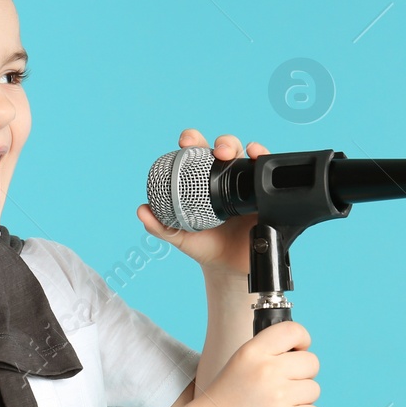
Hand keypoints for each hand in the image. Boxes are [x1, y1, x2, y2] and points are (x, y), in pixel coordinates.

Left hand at [137, 129, 270, 280]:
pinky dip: (262, 157)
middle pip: (225, 148)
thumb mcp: (179, 236)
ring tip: (232, 155)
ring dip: (242, 147)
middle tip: (218, 152)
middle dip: (222, 142)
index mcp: (202, 179)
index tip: (185, 143)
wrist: (228, 266)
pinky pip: (263, 173)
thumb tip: (142, 211)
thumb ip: (160, 225)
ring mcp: (245, 183)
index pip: (198, 151)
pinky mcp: (263, 193)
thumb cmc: (203, 244)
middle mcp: (225, 177)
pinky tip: (257, 158)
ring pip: (245, 155)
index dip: (193, 140)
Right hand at [196, 320, 319, 406]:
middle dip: (303, 375)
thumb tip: (302, 351)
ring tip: (279, 404)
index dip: (302, 340)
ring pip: (314, 389)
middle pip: (311, 362)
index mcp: (253, 352)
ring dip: (302, 398)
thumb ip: (268, 353)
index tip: (299, 350)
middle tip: (285, 386)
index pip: (293, 331)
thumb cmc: (227, 399)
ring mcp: (278, 396)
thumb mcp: (240, 363)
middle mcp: (266, 370)